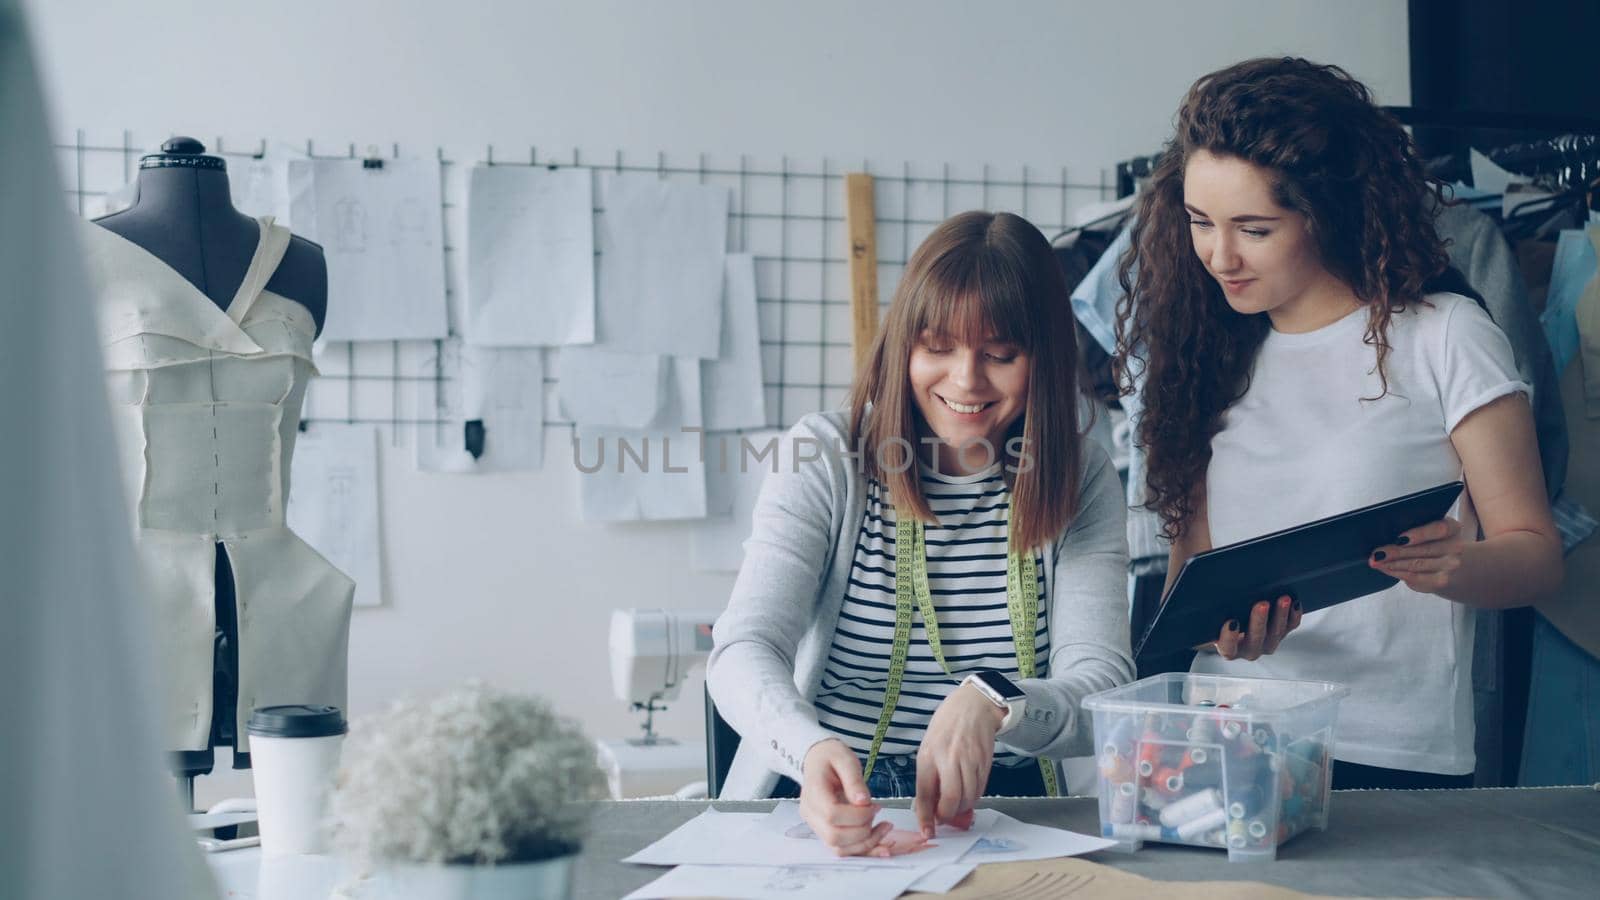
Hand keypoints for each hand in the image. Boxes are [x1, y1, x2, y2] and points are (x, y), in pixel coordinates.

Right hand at [798, 739, 891, 855]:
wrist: (817, 760)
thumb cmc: (831, 758)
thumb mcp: (845, 759)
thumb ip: (854, 780)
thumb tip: (863, 802)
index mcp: (813, 792)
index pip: (832, 814)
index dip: (857, 815)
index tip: (875, 805)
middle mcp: (811, 813)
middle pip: (834, 836)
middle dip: (863, 831)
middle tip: (878, 813)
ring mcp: (816, 825)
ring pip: (839, 848)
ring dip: (865, 844)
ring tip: (884, 828)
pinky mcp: (825, 832)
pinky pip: (842, 849)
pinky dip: (862, 849)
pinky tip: (879, 841)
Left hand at [913, 681, 1003, 837]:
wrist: (972, 706)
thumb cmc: (946, 728)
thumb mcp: (928, 748)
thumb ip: (928, 777)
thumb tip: (928, 806)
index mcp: (929, 755)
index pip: (925, 793)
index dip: (926, 817)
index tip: (927, 832)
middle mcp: (949, 758)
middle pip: (951, 799)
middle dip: (948, 815)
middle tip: (944, 817)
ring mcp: (970, 760)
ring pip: (968, 798)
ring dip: (962, 808)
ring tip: (956, 805)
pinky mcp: (985, 762)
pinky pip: (980, 789)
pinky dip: (973, 798)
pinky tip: (967, 793)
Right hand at [1207, 594, 1300, 660]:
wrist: (1232, 618)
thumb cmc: (1217, 618)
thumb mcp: (1207, 617)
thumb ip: (1203, 609)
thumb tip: (1186, 589)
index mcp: (1227, 648)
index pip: (1228, 648)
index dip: (1229, 637)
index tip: (1231, 622)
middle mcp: (1248, 649)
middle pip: (1256, 640)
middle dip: (1259, 621)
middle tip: (1261, 604)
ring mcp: (1266, 643)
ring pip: (1275, 633)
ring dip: (1280, 616)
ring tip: (1282, 599)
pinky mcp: (1280, 633)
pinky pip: (1290, 627)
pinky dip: (1293, 615)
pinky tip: (1293, 603)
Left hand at [1369, 517, 1464, 593]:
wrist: (1455, 566)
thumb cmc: (1435, 542)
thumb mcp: (1431, 530)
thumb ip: (1415, 528)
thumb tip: (1384, 534)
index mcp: (1453, 528)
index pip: (1440, 529)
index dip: (1419, 534)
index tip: (1399, 538)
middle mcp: (1456, 546)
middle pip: (1423, 549)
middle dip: (1395, 552)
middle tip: (1376, 553)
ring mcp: (1450, 566)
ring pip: (1416, 564)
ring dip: (1392, 563)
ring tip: (1375, 561)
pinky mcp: (1442, 581)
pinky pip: (1415, 577)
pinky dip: (1397, 572)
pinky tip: (1385, 569)